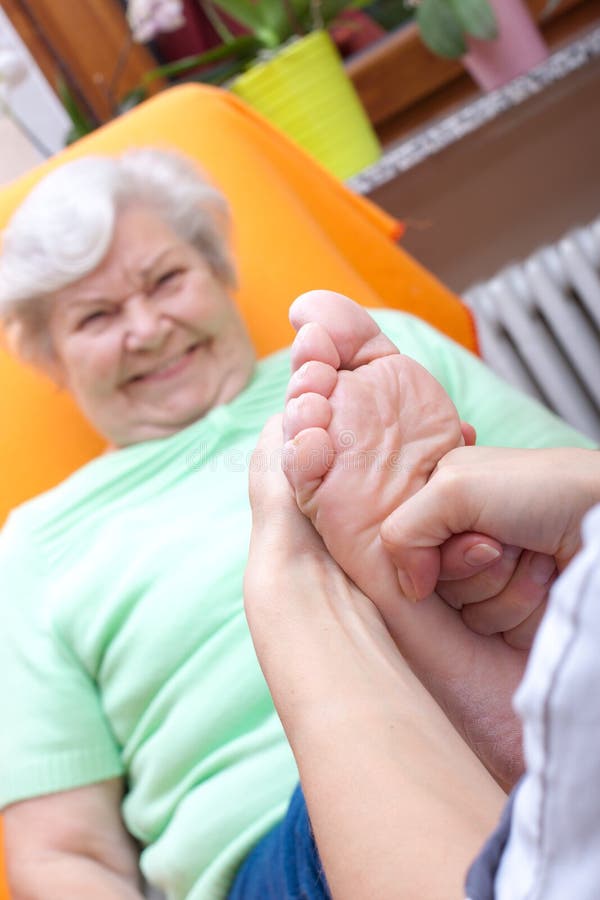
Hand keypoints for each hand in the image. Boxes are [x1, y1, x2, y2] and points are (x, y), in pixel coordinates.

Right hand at [381, 447, 599, 644]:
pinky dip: (528, 606)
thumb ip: (404, 531)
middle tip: (508, 542)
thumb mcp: (454, 488)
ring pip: (470, 616)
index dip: (440, 554)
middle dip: (476, 572)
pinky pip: (500, 632)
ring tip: (537, 555)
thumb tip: (410, 589)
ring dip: (508, 589)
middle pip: (439, 588)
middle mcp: (464, 539)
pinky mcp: (520, 606)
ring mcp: (494, 576)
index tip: (478, 534)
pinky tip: (550, 574)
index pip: (408, 552)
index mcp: (442, 500)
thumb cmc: (540, 490)